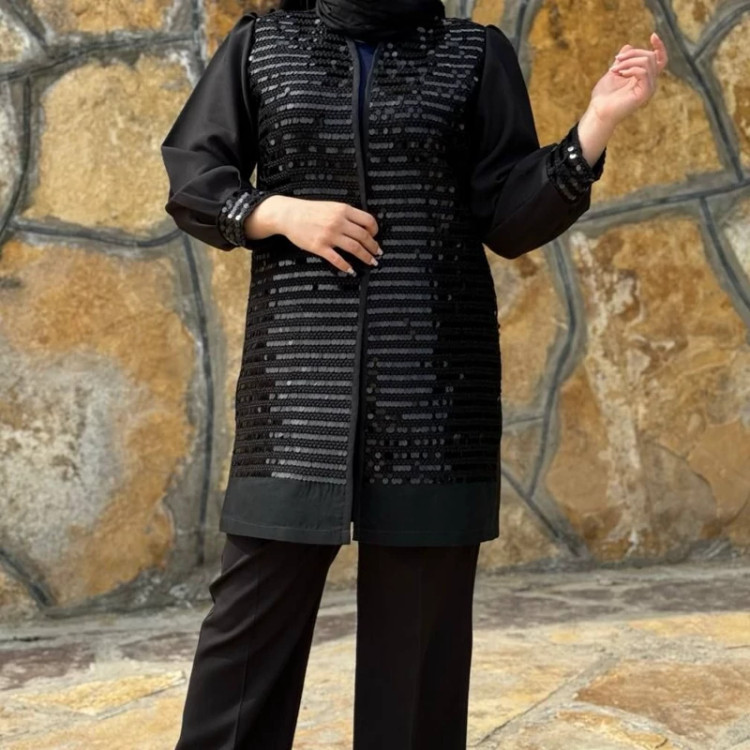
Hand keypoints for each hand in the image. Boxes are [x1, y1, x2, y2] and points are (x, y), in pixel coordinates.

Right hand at [245, 195, 380, 273]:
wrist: (288, 214)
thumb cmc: (309, 211)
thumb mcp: (331, 206)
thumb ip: (346, 214)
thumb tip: (362, 226)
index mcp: (343, 210)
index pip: (368, 221)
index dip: (375, 231)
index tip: (375, 237)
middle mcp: (338, 222)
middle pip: (363, 237)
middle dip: (373, 247)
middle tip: (377, 254)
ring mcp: (329, 235)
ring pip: (354, 248)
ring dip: (365, 257)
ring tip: (371, 262)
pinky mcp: (319, 246)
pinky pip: (337, 259)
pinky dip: (346, 266)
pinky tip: (351, 271)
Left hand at [589, 32, 668, 127]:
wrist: (598, 112)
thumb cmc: (604, 96)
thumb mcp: (613, 72)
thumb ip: (622, 60)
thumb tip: (628, 45)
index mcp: (644, 78)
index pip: (660, 60)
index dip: (659, 47)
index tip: (653, 35)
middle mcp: (650, 82)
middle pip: (650, 56)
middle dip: (632, 53)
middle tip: (615, 59)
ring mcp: (649, 88)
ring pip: (647, 61)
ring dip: (628, 61)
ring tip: (614, 70)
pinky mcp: (645, 93)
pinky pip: (643, 72)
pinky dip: (631, 69)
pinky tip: (620, 74)